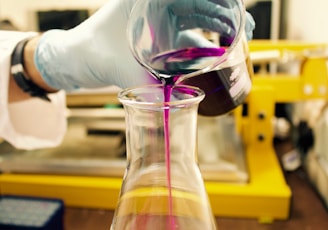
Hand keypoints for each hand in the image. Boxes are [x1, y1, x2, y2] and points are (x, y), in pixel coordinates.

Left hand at [34, 0, 254, 90]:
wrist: (77, 57)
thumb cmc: (91, 51)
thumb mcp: (121, 67)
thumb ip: (145, 90)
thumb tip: (168, 113)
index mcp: (150, 1)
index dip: (221, 3)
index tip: (238, 14)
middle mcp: (158, 6)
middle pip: (202, 4)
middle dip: (227, 14)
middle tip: (245, 30)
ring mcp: (161, 19)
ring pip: (198, 17)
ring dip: (219, 26)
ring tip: (239, 38)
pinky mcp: (161, 34)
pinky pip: (189, 32)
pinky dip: (204, 40)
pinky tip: (218, 51)